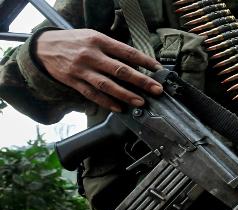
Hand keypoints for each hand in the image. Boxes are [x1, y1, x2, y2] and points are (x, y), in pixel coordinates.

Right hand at [35, 29, 162, 111]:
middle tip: (156, 89)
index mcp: (99, 41)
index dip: (144, 61)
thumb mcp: (94, 37)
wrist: (44, 47)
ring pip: (107, 85)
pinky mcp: (74, 82)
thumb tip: (136, 64)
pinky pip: (93, 95)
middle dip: (141, 81)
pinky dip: (107, 102)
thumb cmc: (75, 41)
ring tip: (140, 102)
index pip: (127, 52)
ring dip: (125, 95)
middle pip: (120, 70)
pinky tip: (119, 108)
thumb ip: (113, 49)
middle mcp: (91, 55)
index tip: (158, 69)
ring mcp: (82, 70)